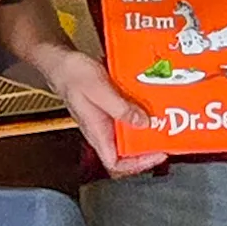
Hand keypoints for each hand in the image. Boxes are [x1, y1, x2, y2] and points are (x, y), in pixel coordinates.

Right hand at [30, 44, 165, 174]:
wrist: (60, 61)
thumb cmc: (72, 75)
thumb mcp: (99, 89)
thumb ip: (120, 108)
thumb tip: (143, 123)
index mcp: (96, 132)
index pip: (116, 164)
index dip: (137, 165)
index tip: (156, 154)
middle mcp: (102, 130)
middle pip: (127, 152)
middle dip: (148, 147)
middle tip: (166, 137)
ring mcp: (106, 120)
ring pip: (129, 135)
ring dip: (146, 130)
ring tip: (163, 121)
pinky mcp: (109, 109)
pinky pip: (128, 117)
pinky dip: (140, 113)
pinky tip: (150, 103)